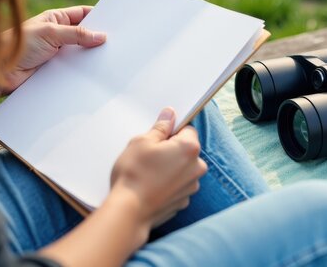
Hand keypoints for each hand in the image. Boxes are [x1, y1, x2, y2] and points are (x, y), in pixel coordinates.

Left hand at [0, 6, 106, 99]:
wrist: (0, 72)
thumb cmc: (19, 45)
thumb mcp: (50, 33)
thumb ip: (77, 34)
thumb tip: (101, 36)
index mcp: (56, 19)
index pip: (83, 14)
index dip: (99, 16)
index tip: (116, 20)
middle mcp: (59, 35)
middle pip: (85, 34)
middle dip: (99, 37)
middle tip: (119, 41)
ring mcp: (59, 53)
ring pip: (82, 53)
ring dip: (93, 56)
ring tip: (112, 58)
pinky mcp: (58, 70)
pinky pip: (76, 69)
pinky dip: (86, 71)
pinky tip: (98, 72)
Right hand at [110, 107, 207, 227]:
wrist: (129, 212)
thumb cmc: (134, 174)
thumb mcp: (142, 142)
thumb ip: (160, 127)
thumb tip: (170, 115)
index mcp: (189, 148)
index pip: (188, 130)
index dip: (171, 132)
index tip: (158, 138)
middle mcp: (197, 168)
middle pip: (187, 150)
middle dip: (171, 150)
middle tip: (150, 156)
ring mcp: (191, 187)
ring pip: (182, 169)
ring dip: (170, 168)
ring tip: (149, 173)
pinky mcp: (183, 201)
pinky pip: (178, 185)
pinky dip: (168, 184)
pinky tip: (151, 186)